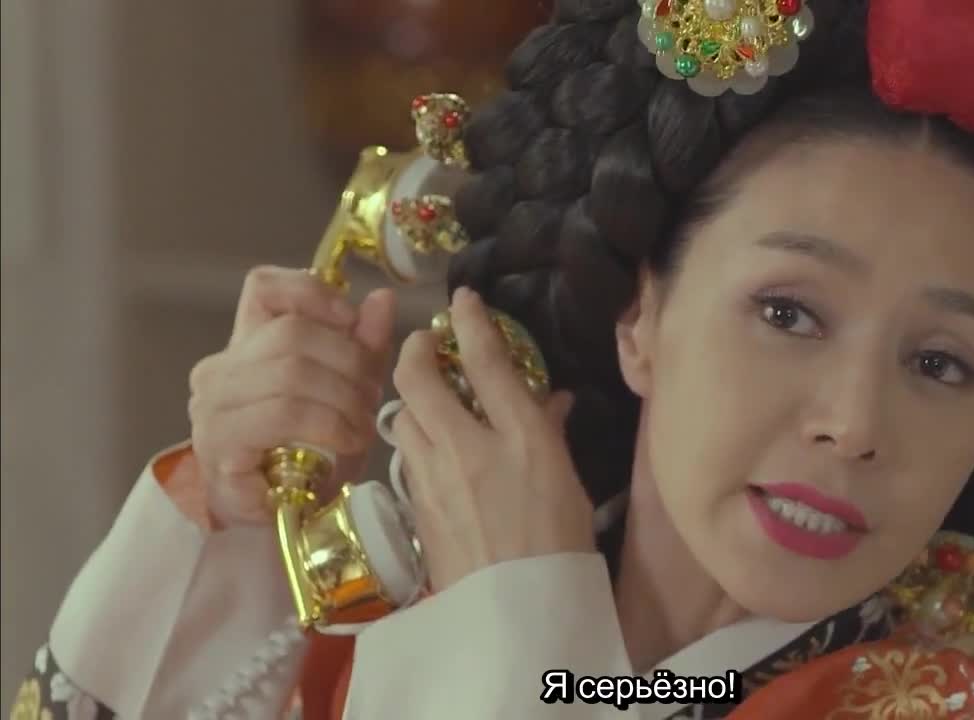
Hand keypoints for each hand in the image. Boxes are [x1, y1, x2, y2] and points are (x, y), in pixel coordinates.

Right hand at [188, 266, 396, 527]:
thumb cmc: (309, 456)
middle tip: (373, 395)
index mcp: (246, 345)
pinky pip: (283, 413)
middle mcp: (220, 367)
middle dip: (348, 360)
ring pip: (291, 371)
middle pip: (292, 331)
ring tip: (363, 423)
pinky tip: (347, 440)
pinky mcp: (220, 441)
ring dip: (343, 396)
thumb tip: (382, 299)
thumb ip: (362, 346)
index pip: (264, 288)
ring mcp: (213, 404)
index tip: (351, 318)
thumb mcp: (346, 393)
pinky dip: (328, 423)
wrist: (280, 520)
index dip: (312, 291)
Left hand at [390, 286, 594, 591]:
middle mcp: (468, 447)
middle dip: (415, 351)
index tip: (464, 301)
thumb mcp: (568, 479)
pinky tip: (428, 443)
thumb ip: (551, 431)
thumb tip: (549, 400)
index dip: (471, 321)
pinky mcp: (415, 505)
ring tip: (427, 393)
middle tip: (426, 344)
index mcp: (520, 435)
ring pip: (401, 415)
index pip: (485, 359)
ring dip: (409, 395)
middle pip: (418, 378)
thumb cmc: (560, 544)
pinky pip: (405, 454)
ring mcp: (433, 477)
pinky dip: (413, 436)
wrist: (519, 613)